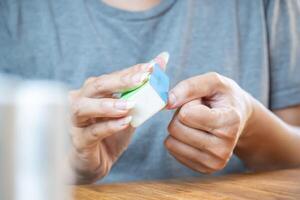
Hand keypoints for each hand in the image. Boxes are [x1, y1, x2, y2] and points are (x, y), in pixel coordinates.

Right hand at [68, 63, 151, 183]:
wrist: (96, 161)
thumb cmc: (110, 133)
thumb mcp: (129, 111)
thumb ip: (144, 89)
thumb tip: (162, 61)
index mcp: (93, 91)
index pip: (112, 76)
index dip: (132, 71)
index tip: (152, 67)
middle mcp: (81, 101)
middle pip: (96, 85)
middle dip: (121, 81)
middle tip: (142, 78)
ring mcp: (76, 122)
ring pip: (84, 107)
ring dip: (108, 104)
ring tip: (130, 104)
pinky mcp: (79, 141)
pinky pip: (92, 132)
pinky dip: (109, 126)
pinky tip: (125, 123)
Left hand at [165, 72, 253, 172]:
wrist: (237, 118)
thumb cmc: (223, 97)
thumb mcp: (213, 81)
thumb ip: (190, 86)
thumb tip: (167, 102)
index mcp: (230, 122)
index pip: (187, 115)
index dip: (189, 103)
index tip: (204, 102)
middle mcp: (224, 148)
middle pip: (176, 129)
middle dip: (181, 116)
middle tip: (199, 112)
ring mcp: (215, 162)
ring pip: (171, 142)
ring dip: (179, 128)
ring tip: (198, 122)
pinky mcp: (204, 169)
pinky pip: (172, 150)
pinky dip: (179, 139)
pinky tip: (196, 133)